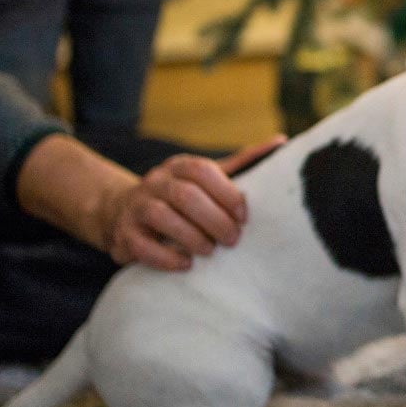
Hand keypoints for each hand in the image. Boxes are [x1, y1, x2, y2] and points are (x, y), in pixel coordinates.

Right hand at [102, 136, 285, 270]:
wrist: (123, 212)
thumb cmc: (182, 197)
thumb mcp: (208, 178)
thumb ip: (242, 163)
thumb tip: (282, 142)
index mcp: (180, 166)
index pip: (202, 171)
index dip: (226, 193)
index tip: (244, 216)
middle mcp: (155, 181)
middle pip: (185, 195)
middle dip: (214, 219)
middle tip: (233, 240)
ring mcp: (136, 206)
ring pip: (161, 217)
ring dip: (191, 237)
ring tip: (210, 251)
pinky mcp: (123, 234)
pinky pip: (142, 245)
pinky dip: (167, 257)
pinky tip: (186, 264)